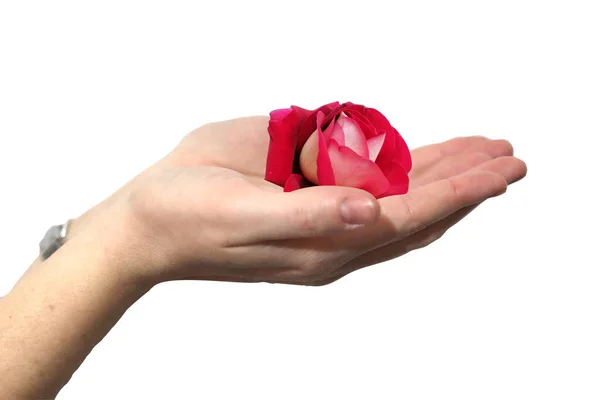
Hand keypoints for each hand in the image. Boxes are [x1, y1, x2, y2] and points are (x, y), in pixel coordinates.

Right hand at [76, 117, 525, 285]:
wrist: (149, 220)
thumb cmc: (186, 217)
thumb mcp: (241, 218)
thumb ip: (306, 217)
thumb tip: (368, 212)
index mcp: (322, 246)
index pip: (409, 216)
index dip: (459, 191)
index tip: (502, 169)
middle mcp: (332, 232)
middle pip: (417, 208)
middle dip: (466, 182)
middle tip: (510, 159)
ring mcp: (321, 212)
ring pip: (398, 194)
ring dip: (442, 171)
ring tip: (481, 151)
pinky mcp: (304, 192)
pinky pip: (364, 179)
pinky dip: (400, 166)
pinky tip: (421, 156)